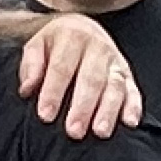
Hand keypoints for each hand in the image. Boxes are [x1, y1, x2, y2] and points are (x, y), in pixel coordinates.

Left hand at [22, 12, 142, 140]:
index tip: (45, 115)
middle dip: (83, 107)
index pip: (61, 67)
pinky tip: (129, 122)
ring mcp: (115, 61)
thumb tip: (27, 88)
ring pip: (114, 86)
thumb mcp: (37, 45)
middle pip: (91, 79)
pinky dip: (133, 106)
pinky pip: (133, 90)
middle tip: (73, 131)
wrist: (82, 28)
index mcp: (73, 36)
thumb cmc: (56, 45)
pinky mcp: (127, 74)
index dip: (53, 92)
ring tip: (100, 132)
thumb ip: (31, 65)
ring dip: (108, 110)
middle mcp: (98, 47)